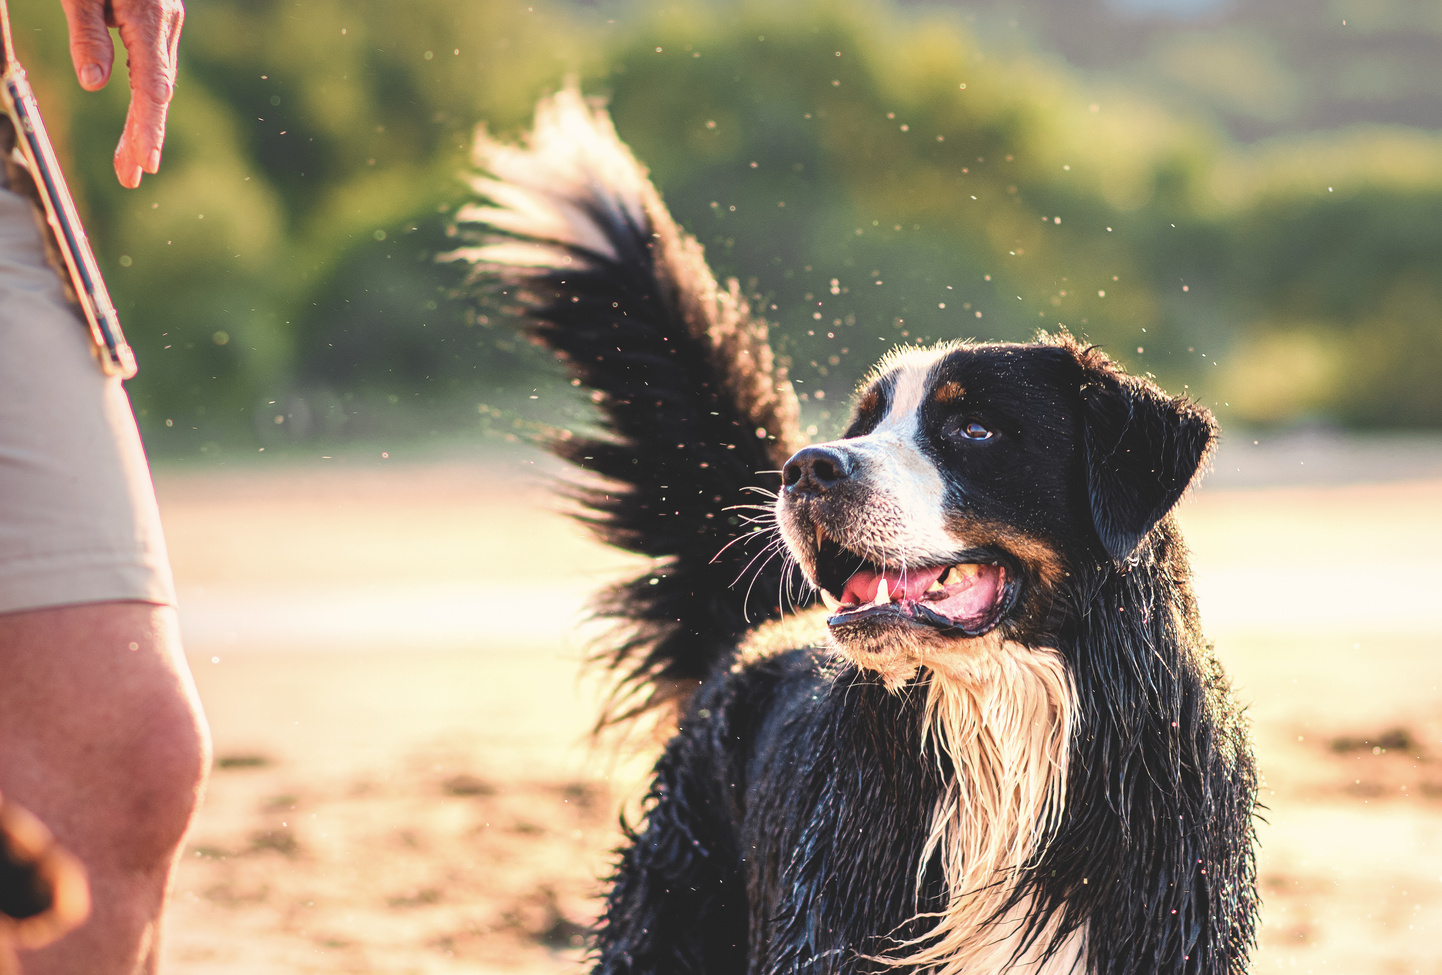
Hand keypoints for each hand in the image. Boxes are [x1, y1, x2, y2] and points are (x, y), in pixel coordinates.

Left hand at [59, 0, 183, 187]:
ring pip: (158, 83)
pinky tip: (137, 124)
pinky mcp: (158, 21)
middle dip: (145, 137)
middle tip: (132, 177)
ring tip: (129, 164)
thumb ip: (88, 34)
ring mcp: (166, 23)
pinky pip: (154, 68)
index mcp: (149, 17)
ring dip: (144, 125)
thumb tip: (95, 85)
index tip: (146, 161)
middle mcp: (166, 24)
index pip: (152, 85)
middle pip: (158, 92)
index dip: (149, 126)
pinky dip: (145, 100)